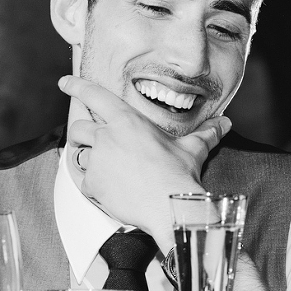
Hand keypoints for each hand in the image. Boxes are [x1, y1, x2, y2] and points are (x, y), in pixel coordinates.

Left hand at [59, 75, 230, 246]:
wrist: (169, 207)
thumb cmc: (178, 176)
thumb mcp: (192, 149)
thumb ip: (205, 133)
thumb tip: (224, 124)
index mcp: (127, 122)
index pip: (94, 95)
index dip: (76, 86)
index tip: (66, 83)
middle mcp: (107, 138)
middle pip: (78, 126)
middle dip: (82, 132)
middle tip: (91, 139)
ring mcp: (97, 161)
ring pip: (78, 153)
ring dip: (87, 157)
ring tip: (103, 166)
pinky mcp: (93, 184)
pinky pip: (85, 180)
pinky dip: (94, 183)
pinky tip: (111, 188)